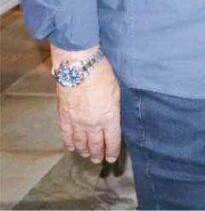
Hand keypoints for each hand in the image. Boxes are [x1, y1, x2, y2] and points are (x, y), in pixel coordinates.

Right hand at [52, 45, 120, 162]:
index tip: (112, 157)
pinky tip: (71, 147)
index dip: (112, 151)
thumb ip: (114, 108)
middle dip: (98, 154)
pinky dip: (69, 143)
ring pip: (80, 142)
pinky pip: (66, 135)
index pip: (112, 140)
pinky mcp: (64, 116)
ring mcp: (77, 121)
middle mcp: (93, 123)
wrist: (79, 67)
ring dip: (84, 150)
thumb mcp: (117, 91)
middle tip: (98, 160)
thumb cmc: (102, 74)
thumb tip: (113, 118)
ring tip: (87, 155)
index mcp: (109, 117)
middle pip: (96, 144)